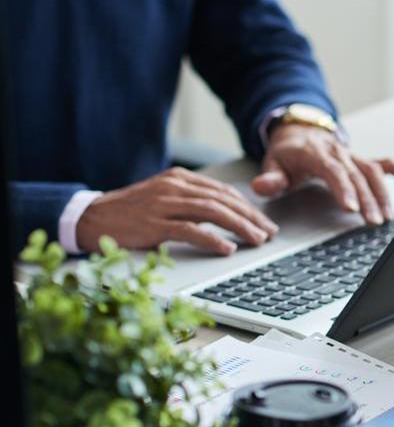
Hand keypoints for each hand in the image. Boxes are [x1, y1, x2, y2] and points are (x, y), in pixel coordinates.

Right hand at [77, 168, 278, 255]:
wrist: (90, 217)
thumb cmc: (131, 211)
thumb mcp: (164, 197)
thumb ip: (192, 200)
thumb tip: (228, 212)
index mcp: (179, 179)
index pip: (223, 191)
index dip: (248, 207)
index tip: (264, 221)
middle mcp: (174, 187)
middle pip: (223, 200)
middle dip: (251, 217)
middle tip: (269, 232)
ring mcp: (163, 205)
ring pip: (212, 212)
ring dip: (240, 227)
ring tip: (257, 240)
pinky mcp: (153, 224)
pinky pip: (190, 230)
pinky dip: (212, 239)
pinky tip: (228, 248)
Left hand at [251, 125, 393, 224]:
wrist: (300, 132)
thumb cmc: (288, 155)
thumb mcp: (272, 164)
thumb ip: (270, 178)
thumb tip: (262, 186)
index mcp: (316, 153)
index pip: (333, 170)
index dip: (343, 188)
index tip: (351, 208)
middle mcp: (339, 152)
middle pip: (357, 175)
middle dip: (367, 199)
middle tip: (372, 222)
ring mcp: (354, 155)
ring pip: (374, 172)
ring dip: (383, 195)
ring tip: (386, 217)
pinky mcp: (364, 160)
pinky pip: (388, 164)